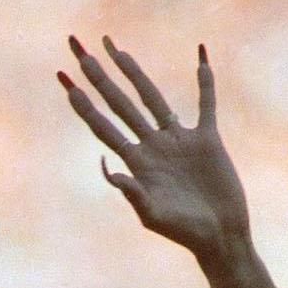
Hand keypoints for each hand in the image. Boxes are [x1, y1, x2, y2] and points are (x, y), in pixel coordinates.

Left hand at [60, 37, 250, 261]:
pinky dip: (205, 82)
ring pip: (153, 99)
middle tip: (82, 53)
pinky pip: (206, 104)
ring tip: (117, 51)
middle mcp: (153, 147)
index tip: (66, 85)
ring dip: (135, 74)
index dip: (85, 108)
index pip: (104, 128)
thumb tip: (109, 168)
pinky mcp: (207, 139)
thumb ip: (132, 193)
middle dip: (100, 80)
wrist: (220, 236)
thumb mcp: (153, 216)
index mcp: (136, 164)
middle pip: (121, 105)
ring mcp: (178, 141)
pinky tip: (201, 57)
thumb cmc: (184, 232)